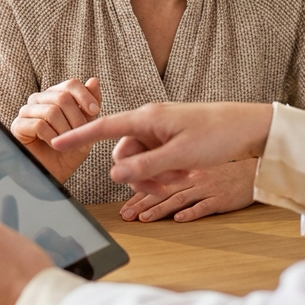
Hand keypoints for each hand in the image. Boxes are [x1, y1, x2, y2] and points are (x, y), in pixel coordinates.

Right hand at [11, 78, 101, 181]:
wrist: (52, 176)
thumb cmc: (68, 152)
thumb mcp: (85, 129)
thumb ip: (89, 106)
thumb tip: (94, 80)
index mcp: (55, 96)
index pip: (70, 84)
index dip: (84, 95)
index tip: (95, 111)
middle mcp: (39, 100)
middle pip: (62, 97)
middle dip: (77, 118)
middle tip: (80, 135)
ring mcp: (26, 112)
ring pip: (52, 111)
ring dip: (65, 130)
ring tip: (66, 142)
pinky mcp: (17, 126)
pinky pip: (39, 124)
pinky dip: (52, 137)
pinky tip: (53, 145)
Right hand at [52, 102, 272, 194]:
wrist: (249, 127)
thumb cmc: (217, 135)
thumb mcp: (180, 156)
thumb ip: (145, 167)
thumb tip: (113, 176)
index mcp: (147, 118)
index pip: (103, 126)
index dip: (79, 136)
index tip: (55, 141)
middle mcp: (150, 122)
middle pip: (124, 155)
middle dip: (140, 176)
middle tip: (168, 185)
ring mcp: (161, 131)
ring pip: (140, 162)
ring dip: (156, 177)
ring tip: (183, 179)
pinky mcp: (172, 140)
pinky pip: (156, 161)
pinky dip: (166, 172)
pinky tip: (186, 175)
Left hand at [120, 158, 256, 222]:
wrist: (255, 169)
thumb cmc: (226, 172)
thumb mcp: (200, 170)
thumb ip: (180, 181)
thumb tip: (155, 193)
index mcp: (186, 171)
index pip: (157, 184)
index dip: (139, 196)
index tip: (124, 209)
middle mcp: (193, 179)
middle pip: (163, 192)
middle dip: (142, 204)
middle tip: (126, 216)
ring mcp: (207, 188)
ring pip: (179, 198)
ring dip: (160, 209)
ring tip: (145, 218)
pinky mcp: (222, 198)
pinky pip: (205, 205)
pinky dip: (192, 212)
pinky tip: (179, 219)